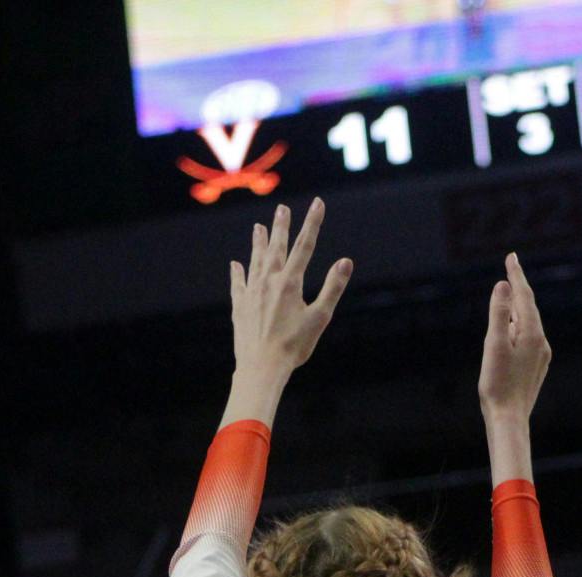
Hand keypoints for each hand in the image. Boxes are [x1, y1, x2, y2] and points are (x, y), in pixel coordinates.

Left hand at [230, 199, 351, 374]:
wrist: (261, 367)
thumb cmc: (294, 346)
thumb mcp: (320, 317)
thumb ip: (333, 287)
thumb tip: (346, 262)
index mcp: (290, 283)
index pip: (304, 246)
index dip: (312, 223)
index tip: (317, 203)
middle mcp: (268, 282)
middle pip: (276, 248)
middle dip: (281, 226)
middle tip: (282, 208)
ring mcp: (251, 293)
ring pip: (255, 261)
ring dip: (258, 243)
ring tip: (258, 227)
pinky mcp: (240, 307)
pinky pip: (238, 284)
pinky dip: (238, 273)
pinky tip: (235, 264)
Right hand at [477, 253, 549, 420]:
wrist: (510, 419)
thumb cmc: (497, 385)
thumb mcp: (493, 345)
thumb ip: (499, 314)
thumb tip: (503, 286)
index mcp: (532, 333)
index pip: (524, 296)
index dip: (516, 275)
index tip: (511, 256)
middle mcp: (541, 342)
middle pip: (529, 307)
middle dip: (519, 287)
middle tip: (511, 266)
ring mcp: (541, 355)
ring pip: (529, 323)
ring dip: (518, 307)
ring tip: (509, 293)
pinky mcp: (536, 366)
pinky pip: (529, 337)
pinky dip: (519, 325)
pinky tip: (512, 327)